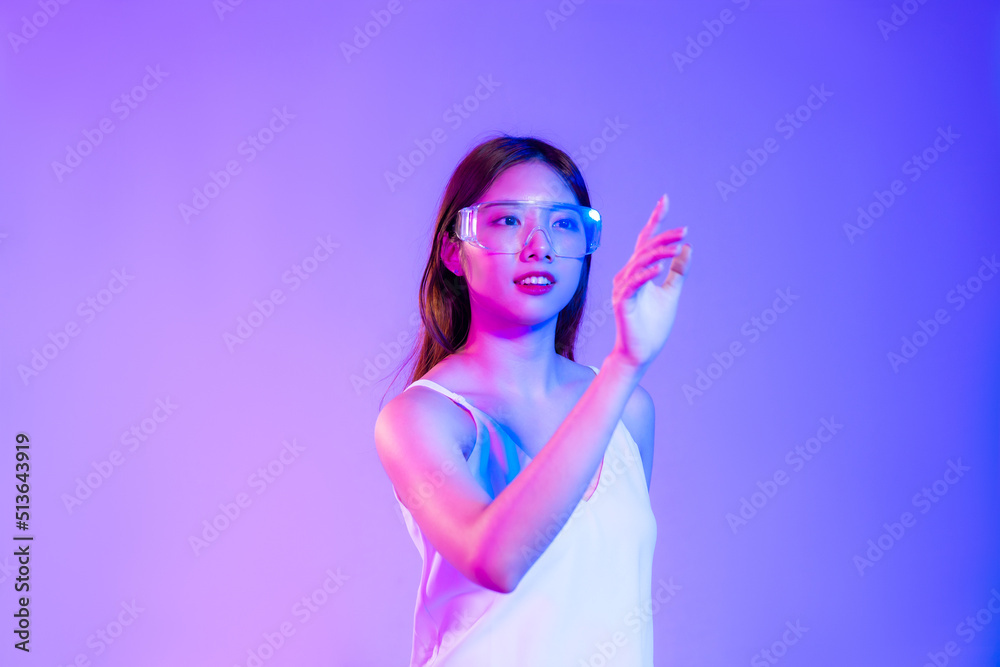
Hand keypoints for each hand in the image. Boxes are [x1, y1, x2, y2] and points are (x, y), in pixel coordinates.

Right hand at [610, 194, 692, 370]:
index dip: (656, 219)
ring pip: (640, 262)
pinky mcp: (623, 302)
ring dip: (659, 253)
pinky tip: (660, 268)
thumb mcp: (671, 292)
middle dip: (664, 236)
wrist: (640, 352)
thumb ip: (678, 271)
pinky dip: (646, 274)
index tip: (665, 200)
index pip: (646, 240)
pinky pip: (634, 283)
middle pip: (645, 248)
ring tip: (676, 248)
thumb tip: (687, 248)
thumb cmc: (652, 325)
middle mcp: (627, 274)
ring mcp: (623, 288)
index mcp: (638, 270)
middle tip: (683, 231)